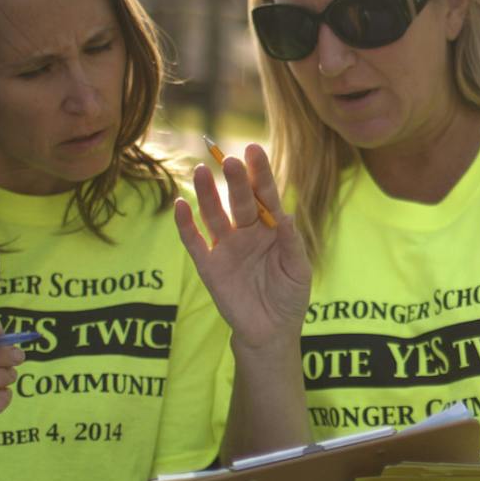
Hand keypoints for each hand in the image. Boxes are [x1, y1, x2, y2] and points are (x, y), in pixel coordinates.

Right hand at [175, 143, 311, 351]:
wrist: (271, 331)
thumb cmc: (289, 297)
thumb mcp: (298, 270)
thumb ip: (292, 243)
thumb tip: (286, 215)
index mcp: (272, 228)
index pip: (266, 195)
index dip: (260, 173)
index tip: (254, 149)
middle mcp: (247, 231)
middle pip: (240, 200)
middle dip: (235, 180)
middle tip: (230, 161)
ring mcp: (226, 247)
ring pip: (214, 215)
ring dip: (207, 194)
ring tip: (200, 171)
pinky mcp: (209, 265)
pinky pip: (194, 242)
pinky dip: (186, 225)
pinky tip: (181, 205)